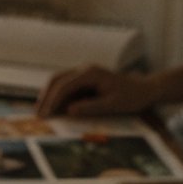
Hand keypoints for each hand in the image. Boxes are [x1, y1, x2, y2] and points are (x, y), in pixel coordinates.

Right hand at [35, 64, 155, 117]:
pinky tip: (52, 109)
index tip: (45, 115)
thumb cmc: (131, 97)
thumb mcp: (113, 105)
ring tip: (40, 112)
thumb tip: (70, 110)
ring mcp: (84, 73)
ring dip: (48, 96)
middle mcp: (85, 69)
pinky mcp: (84, 80)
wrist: (144, 90)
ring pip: (59, 81)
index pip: (65, 85)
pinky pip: (66, 86)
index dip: (53, 100)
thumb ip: (91, 107)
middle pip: (57, 79)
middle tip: (37, 114)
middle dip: (45, 97)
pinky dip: (57, 97)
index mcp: (91, 73)